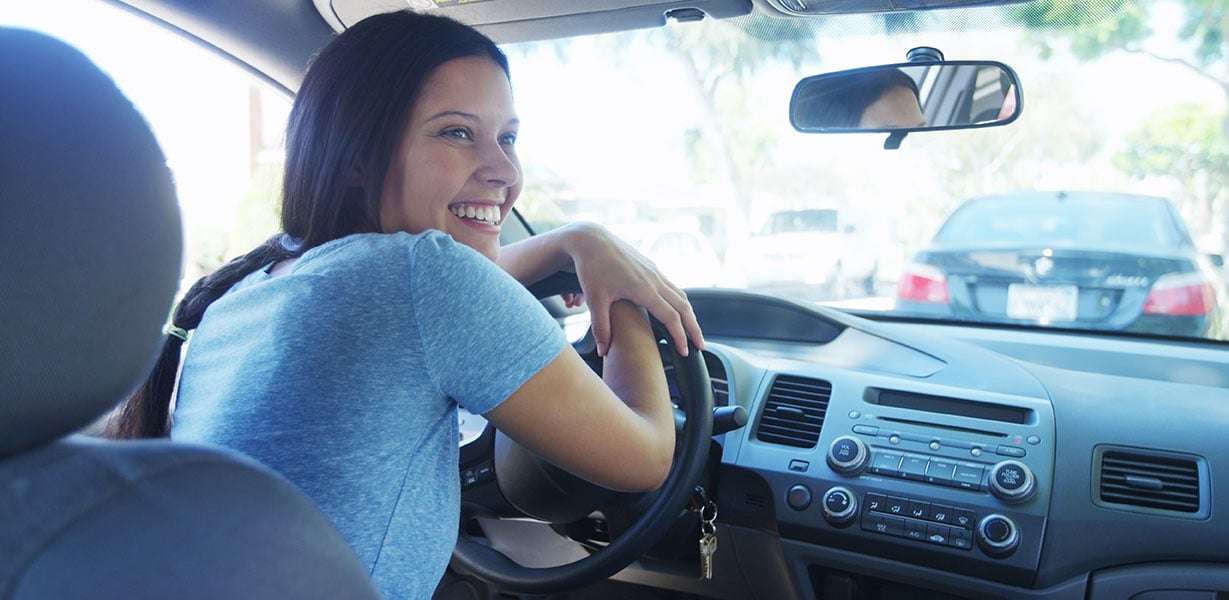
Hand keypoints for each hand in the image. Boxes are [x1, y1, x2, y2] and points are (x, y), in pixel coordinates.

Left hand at [565, 223, 704, 356]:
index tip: (685, 352)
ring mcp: (654, 272)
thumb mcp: (595, 299)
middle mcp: (654, 280)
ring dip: (689, 315)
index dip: (680, 336)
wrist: (591, 239)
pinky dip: (679, 302)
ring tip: (692, 331)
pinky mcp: (651, 267)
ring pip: (680, 295)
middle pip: (683, 307)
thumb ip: (601, 327)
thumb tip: (603, 352)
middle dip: (694, 328)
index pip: (670, 317)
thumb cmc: (591, 267)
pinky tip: (677, 310)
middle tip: (700, 346)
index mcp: (644, 289)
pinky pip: (672, 287)